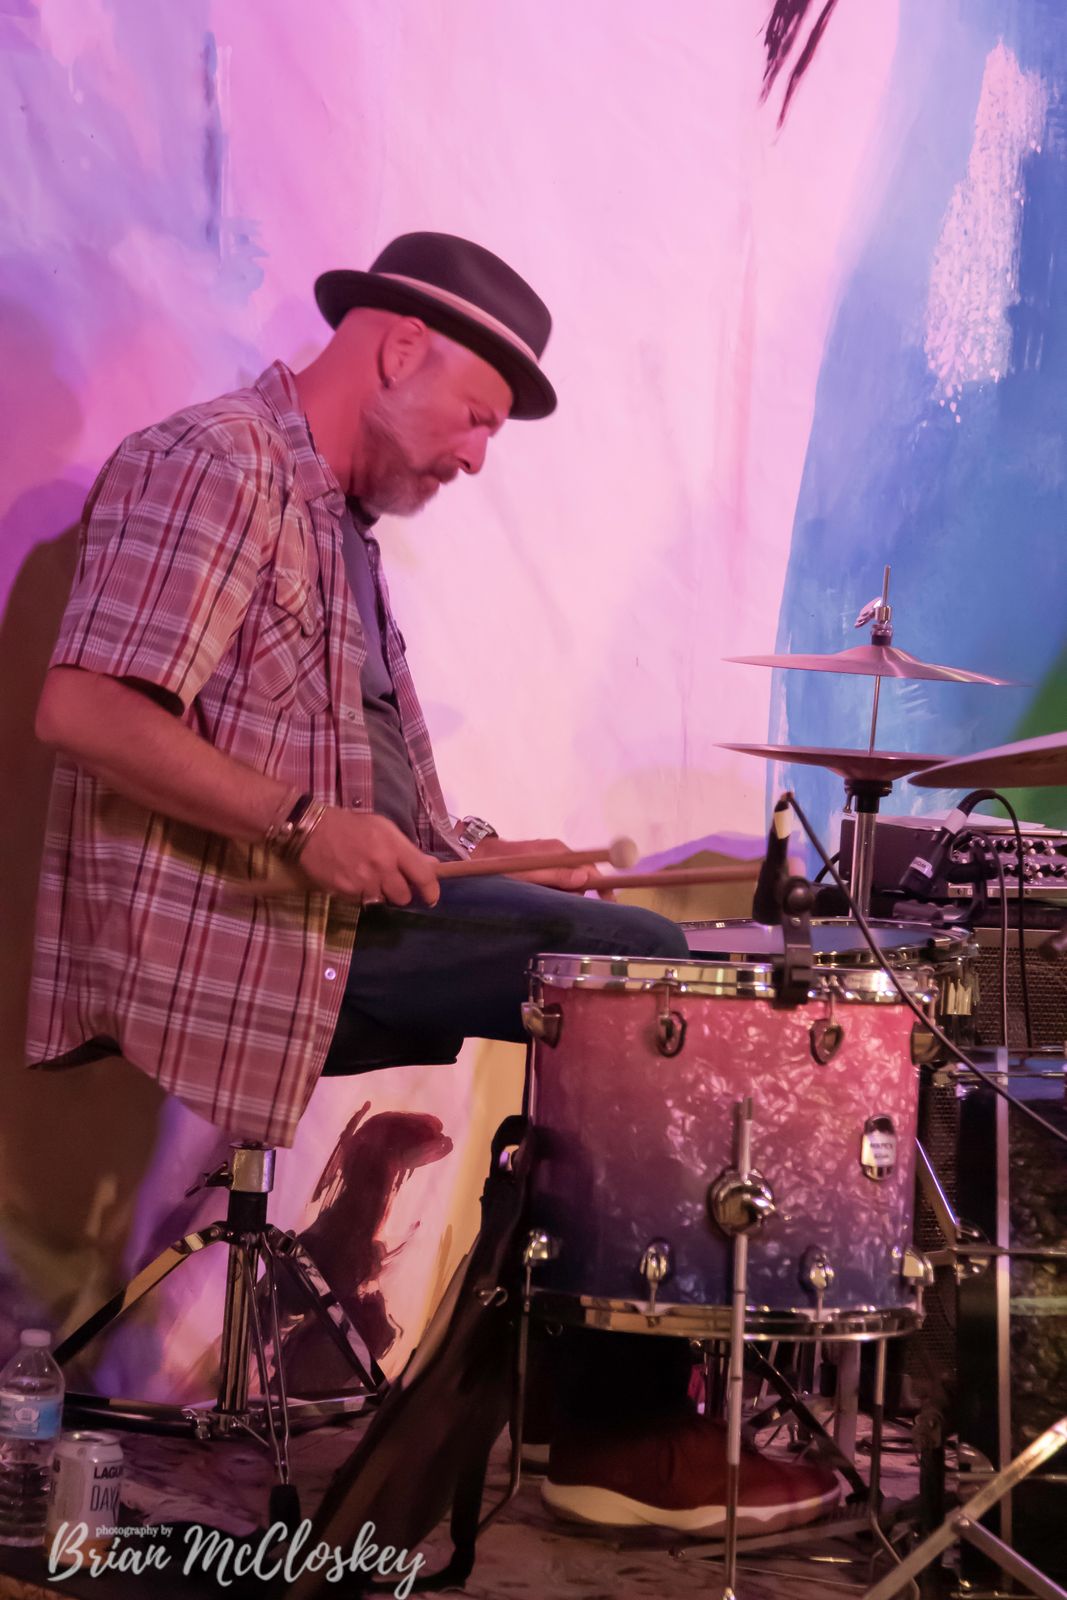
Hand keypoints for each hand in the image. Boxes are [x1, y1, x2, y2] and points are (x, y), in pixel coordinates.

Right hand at [299, 809, 439, 905]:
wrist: (313, 830)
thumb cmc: (351, 825)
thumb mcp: (383, 828)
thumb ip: (407, 849)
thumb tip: (431, 865)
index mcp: (394, 847)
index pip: (423, 876)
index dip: (431, 891)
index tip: (431, 898)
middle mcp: (381, 866)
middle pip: (403, 897)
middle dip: (399, 893)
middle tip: (390, 882)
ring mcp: (363, 881)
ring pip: (381, 901)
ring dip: (378, 893)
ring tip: (366, 877)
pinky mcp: (346, 891)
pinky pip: (361, 901)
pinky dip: (359, 894)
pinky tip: (351, 878)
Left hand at [471, 836, 615, 897]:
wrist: (477, 854)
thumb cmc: (501, 865)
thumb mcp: (529, 874)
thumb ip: (556, 875)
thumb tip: (585, 877)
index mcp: (560, 852)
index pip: (592, 867)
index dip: (603, 885)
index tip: (610, 903)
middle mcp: (559, 853)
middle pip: (583, 876)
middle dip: (579, 894)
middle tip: (564, 907)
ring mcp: (551, 858)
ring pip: (570, 881)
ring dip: (564, 895)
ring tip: (546, 901)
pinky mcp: (543, 865)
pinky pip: (558, 881)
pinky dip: (555, 892)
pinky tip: (542, 896)